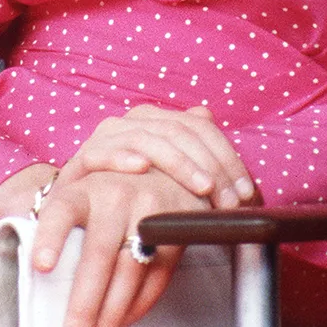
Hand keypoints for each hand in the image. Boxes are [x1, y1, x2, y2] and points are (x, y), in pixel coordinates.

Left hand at [31, 166, 207, 326]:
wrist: (166, 168)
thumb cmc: (109, 191)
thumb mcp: (79, 191)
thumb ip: (56, 224)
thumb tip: (31, 275)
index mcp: (84, 190)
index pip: (61, 212)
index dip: (51, 237)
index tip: (41, 266)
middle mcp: (115, 198)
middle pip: (98, 256)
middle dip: (84, 305)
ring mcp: (148, 213)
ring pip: (128, 272)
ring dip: (111, 315)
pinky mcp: (173, 231)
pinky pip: (156, 277)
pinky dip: (138, 306)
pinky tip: (121, 325)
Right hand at [54, 104, 254, 209]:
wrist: (83, 206)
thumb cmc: (135, 194)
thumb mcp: (174, 180)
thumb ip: (202, 164)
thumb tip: (230, 153)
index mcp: (161, 120)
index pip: (201, 126)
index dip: (228, 158)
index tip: (244, 193)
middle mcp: (135, 121)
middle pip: (180, 131)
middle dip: (211, 167)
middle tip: (227, 201)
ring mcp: (108, 136)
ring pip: (149, 138)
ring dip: (179, 164)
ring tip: (201, 188)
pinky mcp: (82, 158)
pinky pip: (102, 151)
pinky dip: (121, 156)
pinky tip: (140, 167)